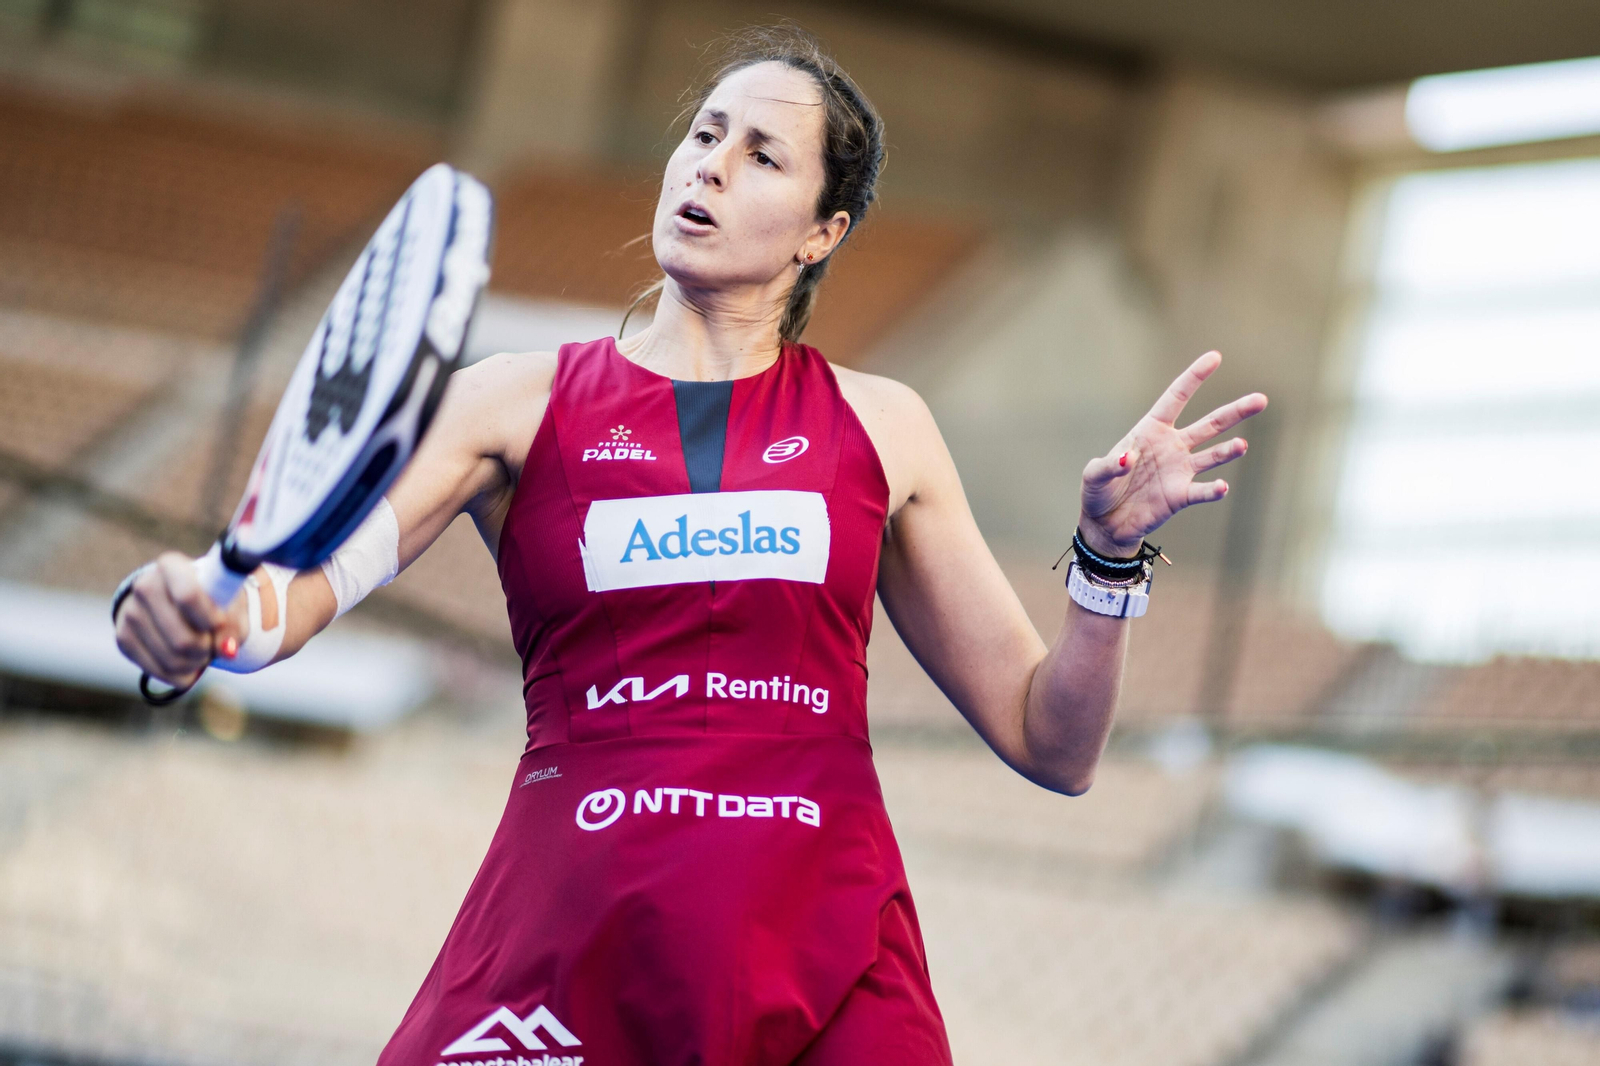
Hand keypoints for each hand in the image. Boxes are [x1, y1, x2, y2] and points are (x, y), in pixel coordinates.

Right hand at [114, 552, 244, 687]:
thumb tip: (228, 650)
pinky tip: (189, 661)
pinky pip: (160, 672)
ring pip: (173, 659)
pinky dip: (183, 674)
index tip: (221, 626)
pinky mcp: (123, 638)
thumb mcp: (230, 602)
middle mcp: (145, 586)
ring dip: (197, 663)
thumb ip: (233, 624)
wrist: (178, 600)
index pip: (189, 596)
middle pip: (183, 639)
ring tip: (204, 650)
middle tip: (215, 644)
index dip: (212, 621)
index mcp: (171, 566)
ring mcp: (130, 613)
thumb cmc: (211, 598)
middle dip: (207, 650)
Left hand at [1079, 351, 1266, 555]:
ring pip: (1213, 455)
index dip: (1194, 378)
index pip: (1177, 398)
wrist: (1106, 524)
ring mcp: (1180, 470)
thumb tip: (1129, 459)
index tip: (1215, 358)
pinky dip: (1213, 490)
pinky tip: (1222, 487)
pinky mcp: (1181, 496)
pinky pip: (1202, 491)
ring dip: (1229, 450)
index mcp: (1151, 430)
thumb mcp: (1094, 475)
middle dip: (1235, 412)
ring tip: (1242, 446)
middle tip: (1261, 400)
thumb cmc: (1100, 491)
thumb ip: (1109, 466)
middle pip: (1210, 424)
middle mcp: (1172, 446)